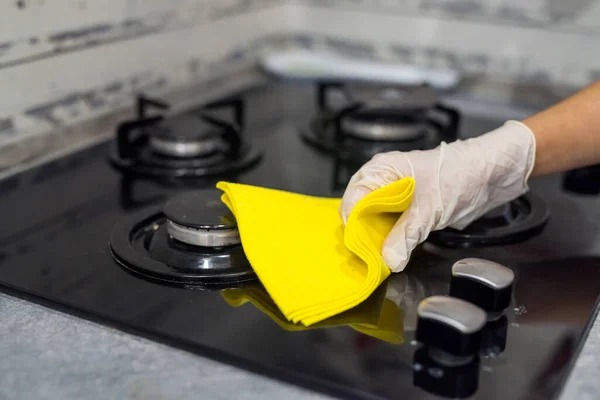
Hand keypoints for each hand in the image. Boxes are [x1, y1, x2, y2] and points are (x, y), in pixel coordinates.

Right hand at [340, 121, 535, 271]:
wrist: (494, 173)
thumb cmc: (460, 176)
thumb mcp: (429, 208)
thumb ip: (405, 236)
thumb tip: (388, 262)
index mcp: (381, 170)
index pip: (354, 200)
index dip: (355, 224)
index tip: (363, 248)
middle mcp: (383, 181)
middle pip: (360, 213)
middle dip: (365, 235)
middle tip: (372, 257)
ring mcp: (395, 196)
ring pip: (374, 223)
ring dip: (378, 241)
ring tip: (382, 258)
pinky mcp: (409, 210)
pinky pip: (391, 228)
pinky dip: (392, 241)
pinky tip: (394, 253)